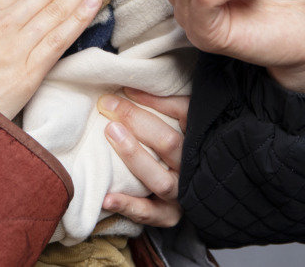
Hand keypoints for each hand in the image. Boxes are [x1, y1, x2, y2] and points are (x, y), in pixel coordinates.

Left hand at [98, 88, 187, 227]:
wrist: (189, 190)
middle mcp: (192, 165)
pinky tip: (107, 197)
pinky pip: (149, 213)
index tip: (125, 89)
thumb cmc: (174, 146)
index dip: (155, 100)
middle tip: (108, 107)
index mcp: (197, 138)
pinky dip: (128, 206)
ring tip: (111, 134)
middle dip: (137, 122)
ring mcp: (181, 192)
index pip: (183, 113)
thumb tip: (129, 88)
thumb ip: (161, 103)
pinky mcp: (169, 215)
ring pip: (160, 179)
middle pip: (168, 142)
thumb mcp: (177, 121)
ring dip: (134, 156)